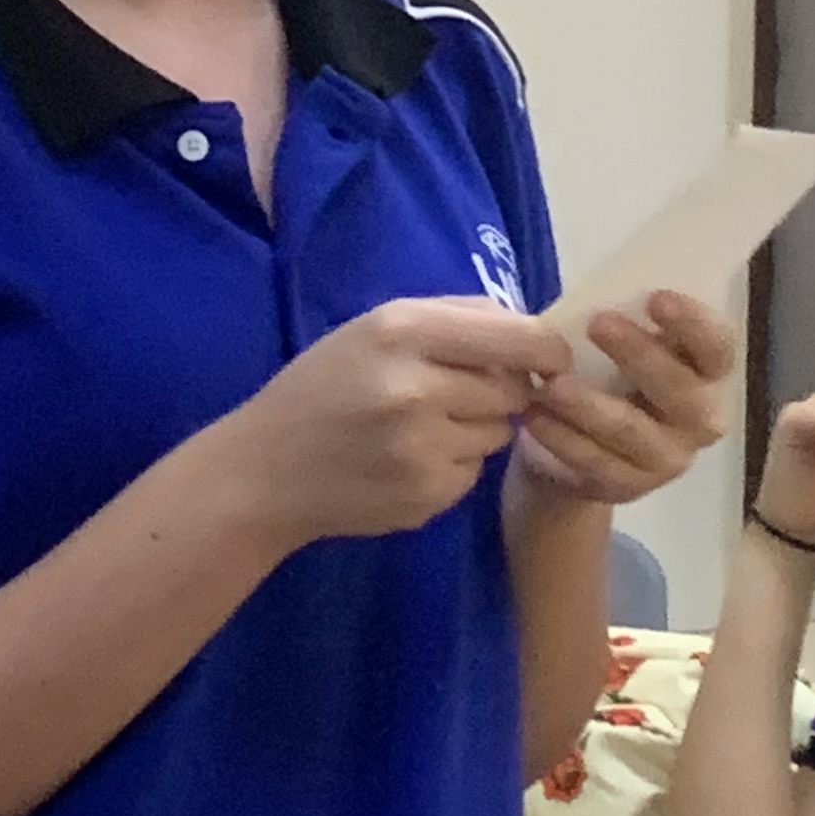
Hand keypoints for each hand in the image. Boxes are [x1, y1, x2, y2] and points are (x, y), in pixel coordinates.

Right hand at [221, 298, 566, 546]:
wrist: (264, 472)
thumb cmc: (321, 387)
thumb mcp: (372, 329)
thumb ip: (452, 319)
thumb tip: (529, 328)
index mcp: (403, 331)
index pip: (517, 335)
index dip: (546, 348)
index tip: (549, 358)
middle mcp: (417, 388)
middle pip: (513, 386)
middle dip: (499, 389)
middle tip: (454, 393)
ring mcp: (424, 448)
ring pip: (498, 431)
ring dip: (476, 427)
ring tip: (421, 427)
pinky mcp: (428, 495)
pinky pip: (475, 470)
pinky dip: (454, 464)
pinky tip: (407, 460)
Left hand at [516, 294, 739, 506]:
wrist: (569, 445)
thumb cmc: (600, 374)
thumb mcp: (613, 343)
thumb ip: (623, 319)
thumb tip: (602, 290)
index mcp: (704, 373)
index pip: (717, 348)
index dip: (694, 324)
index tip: (656, 297)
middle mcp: (699, 419)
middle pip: (683, 391)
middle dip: (642, 356)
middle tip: (599, 324)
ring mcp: (668, 459)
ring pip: (633, 432)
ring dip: (590, 406)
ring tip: (550, 384)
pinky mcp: (628, 487)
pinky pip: (596, 463)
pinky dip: (563, 438)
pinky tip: (533, 417)